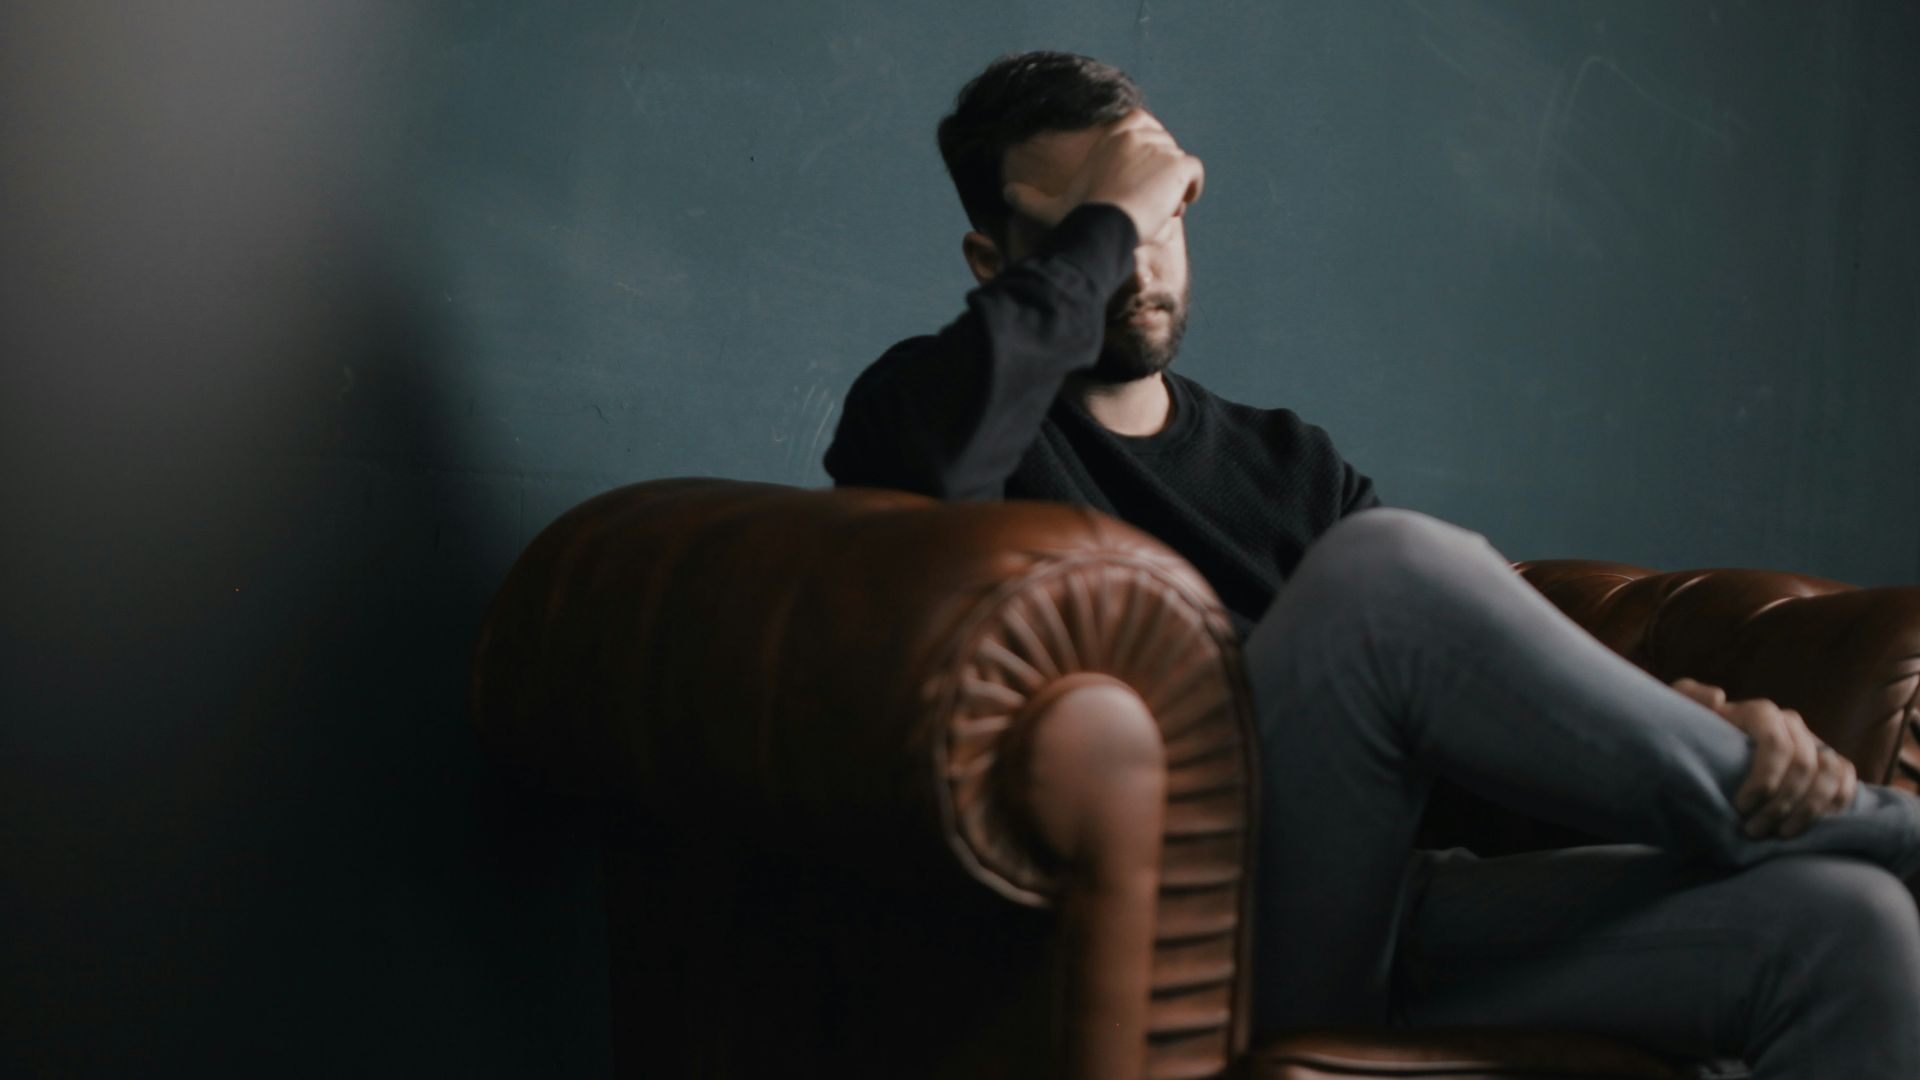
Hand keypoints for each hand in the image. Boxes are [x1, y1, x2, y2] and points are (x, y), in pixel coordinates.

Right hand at [1002, 110, 1204, 243]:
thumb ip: (1029, 199)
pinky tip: (1175, 207)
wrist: (1103, 225)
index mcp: (1115, 133)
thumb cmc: (1078, 217)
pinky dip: (1190, 190)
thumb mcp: (1051, 207)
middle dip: (1158, 174)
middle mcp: (1139, 132)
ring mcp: (1161, 146)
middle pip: (1163, 150)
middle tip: (1143, 203)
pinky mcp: (1179, 164)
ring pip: (1177, 166)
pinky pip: (1194, 174)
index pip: (1143, 131)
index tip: (1134, 184)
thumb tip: (1005, 193)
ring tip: (1154, 211)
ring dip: (1171, 188)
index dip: (1143, 157)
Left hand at [1670, 677, 1856, 838]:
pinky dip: (1836, 803)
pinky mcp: (1828, 762)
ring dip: (1809, 809)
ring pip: (1829, 773)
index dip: (1764, 778)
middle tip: (1754, 830)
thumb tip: (1718, 698)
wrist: (1709, 751)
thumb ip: (1689, 697)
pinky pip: (1846, 779)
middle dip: (1781, 803)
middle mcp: (1791, 724)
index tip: (1741, 806)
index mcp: (1760, 713)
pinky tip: (1812, 825)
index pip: (1776, 743)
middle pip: (1803, 764)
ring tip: (1781, 834)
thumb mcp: (1681, 713)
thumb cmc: (1694, 735)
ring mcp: (1813, 743)